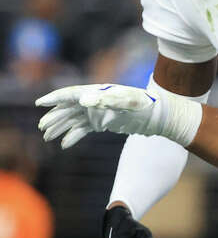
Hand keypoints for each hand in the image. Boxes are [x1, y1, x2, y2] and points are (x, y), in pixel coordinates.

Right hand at [36, 84, 199, 147]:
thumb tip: (82, 101)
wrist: (159, 115)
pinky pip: (84, 129)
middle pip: (69, 108)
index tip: (39, 103)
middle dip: (55, 117)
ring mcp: (100, 112)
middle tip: (42, 128)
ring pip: (75, 119)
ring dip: (61, 127)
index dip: (54, 98)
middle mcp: (96, 101)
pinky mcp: (105, 122)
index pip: (71, 94)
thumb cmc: (143, 105)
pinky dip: (74, 136)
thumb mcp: (126, 102)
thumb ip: (105, 100)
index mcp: (98, 92)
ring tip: (48, 137)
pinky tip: (65, 145)